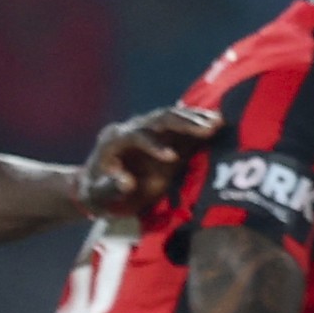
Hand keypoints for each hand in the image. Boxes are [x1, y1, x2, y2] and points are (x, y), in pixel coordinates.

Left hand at [77, 105, 217, 220]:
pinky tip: (217, 122)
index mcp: (113, 141)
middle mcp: (131, 128)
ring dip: (195, 119)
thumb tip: (127, 182)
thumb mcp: (96, 197)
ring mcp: (148, 129)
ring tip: (217, 123)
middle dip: (184, 123)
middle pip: (159, 118)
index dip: (154, 145)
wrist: (97, 188)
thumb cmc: (96, 195)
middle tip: (208, 129)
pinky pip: (181, 123)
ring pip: (172, 116)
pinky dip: (199, 121)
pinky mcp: (162, 135)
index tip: (172, 158)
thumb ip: (109, 189)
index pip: (136, 135)